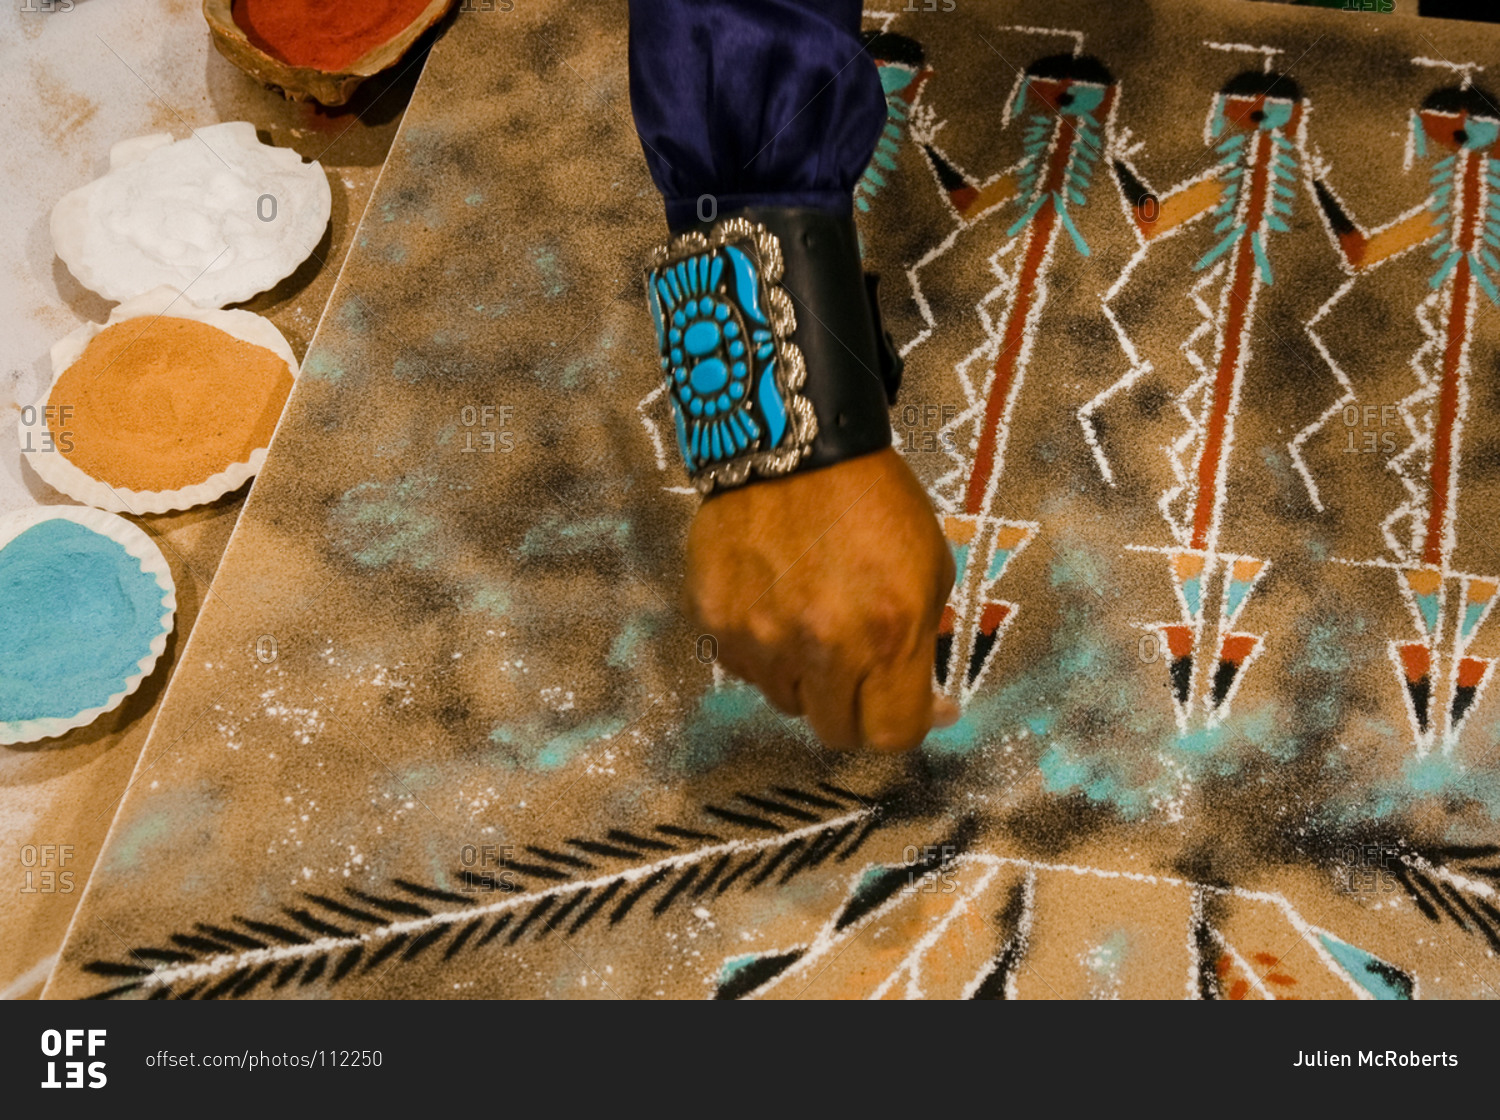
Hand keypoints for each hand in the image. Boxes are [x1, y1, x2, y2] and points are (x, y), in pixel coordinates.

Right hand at [684, 447, 957, 750]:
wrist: (791, 442)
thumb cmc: (874, 500)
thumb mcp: (929, 567)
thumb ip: (921, 642)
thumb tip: (923, 700)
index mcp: (887, 634)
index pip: (893, 735)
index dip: (908, 724)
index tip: (915, 705)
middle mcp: (822, 647)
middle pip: (835, 731)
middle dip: (854, 708)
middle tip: (859, 671)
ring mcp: (760, 638)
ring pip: (784, 699)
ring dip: (804, 677)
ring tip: (810, 620)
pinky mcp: (715, 620)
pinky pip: (743, 663)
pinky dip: (761, 648)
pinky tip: (773, 601)